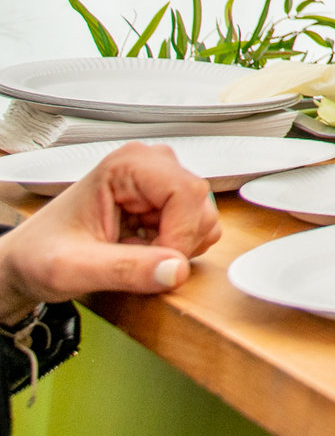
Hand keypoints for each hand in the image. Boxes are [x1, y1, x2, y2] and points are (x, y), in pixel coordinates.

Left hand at [0, 143, 220, 323]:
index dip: (182, 235)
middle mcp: (152, 165)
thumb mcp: (72, 269)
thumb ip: (124, 270)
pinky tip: (140, 250)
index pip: (187, 193)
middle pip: (200, 206)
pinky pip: (196, 230)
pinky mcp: (166, 202)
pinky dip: (174, 250)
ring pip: (204, 219)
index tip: (160, 267)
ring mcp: (161, 182)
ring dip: (176, 249)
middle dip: (177, 244)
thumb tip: (176, 271)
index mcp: (128, 165)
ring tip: (133, 255)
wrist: (29, 261)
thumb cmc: (40, 254)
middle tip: (136, 261)